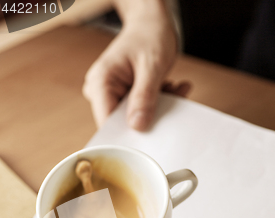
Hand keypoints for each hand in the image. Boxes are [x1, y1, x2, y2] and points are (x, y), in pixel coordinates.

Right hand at [83, 15, 188, 129]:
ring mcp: (114, 95)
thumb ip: (144, 97)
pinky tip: (172, 87)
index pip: (106, 123)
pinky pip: (143, 110)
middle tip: (171, 100)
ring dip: (159, 108)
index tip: (149, 137)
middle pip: (122, 123)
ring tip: (174, 89)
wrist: (152, 22)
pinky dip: (160, 103)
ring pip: (136, 118)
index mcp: (101, 82)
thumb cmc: (150, 35)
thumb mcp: (151, 66)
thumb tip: (137, 126)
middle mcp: (102, 91)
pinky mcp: (126, 97)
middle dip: (149, 117)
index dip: (126, 135)